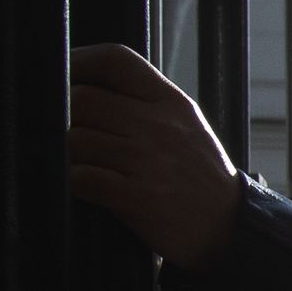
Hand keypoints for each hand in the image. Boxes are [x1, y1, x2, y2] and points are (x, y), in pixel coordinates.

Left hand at [67, 44, 243, 267]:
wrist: (230, 230)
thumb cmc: (200, 178)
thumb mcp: (187, 126)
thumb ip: (146, 103)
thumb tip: (90, 87)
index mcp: (171, 102)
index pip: (116, 60)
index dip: (79, 60)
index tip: (63, 73)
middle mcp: (159, 126)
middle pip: (84, 99)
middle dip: (64, 115)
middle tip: (61, 129)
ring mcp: (147, 161)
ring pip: (76, 139)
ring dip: (65, 153)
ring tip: (74, 161)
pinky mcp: (136, 197)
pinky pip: (82, 178)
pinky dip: (72, 181)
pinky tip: (80, 185)